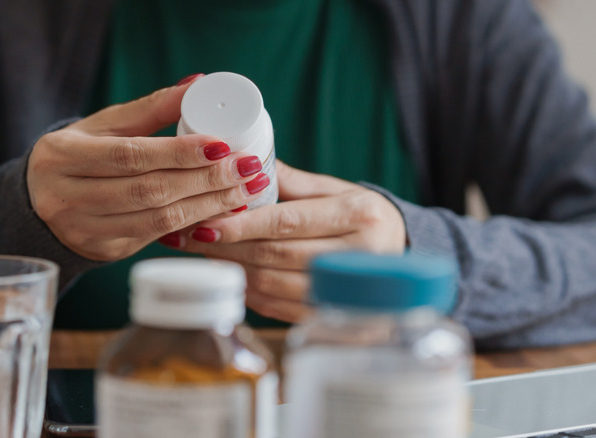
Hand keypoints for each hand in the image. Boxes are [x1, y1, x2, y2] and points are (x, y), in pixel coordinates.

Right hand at [27, 75, 270, 260]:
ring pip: (158, 220)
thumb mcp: (103, 127)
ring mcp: (84, 230)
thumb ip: (150, 109)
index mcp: (62, 156)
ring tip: (246, 191)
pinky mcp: (105, 251)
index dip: (180, 152)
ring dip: (209, 205)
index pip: (131, 155)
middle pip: (150, 190)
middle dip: (206, 180)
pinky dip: (194, 223)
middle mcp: (67, 197)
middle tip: (247, 169)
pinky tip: (223, 211)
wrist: (39, 204)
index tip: (222, 146)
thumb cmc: (77, 157)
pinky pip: (157, 237)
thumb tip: (198, 84)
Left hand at [160, 161, 406, 321]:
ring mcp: (348, 292)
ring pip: (274, 285)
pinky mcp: (336, 317)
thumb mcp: (337, 190)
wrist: (403, 254)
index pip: (288, 221)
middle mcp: (358, 256)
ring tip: (205, 254)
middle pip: (276, 255)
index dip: (242, 225)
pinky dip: (250, 293)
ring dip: (233, 270)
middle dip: (227, 247)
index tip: (205, 223)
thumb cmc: (363, 216)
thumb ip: (292, 181)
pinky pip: (280, 308)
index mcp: (359, 215)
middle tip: (192, 237)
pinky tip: (232, 276)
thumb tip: (242, 165)